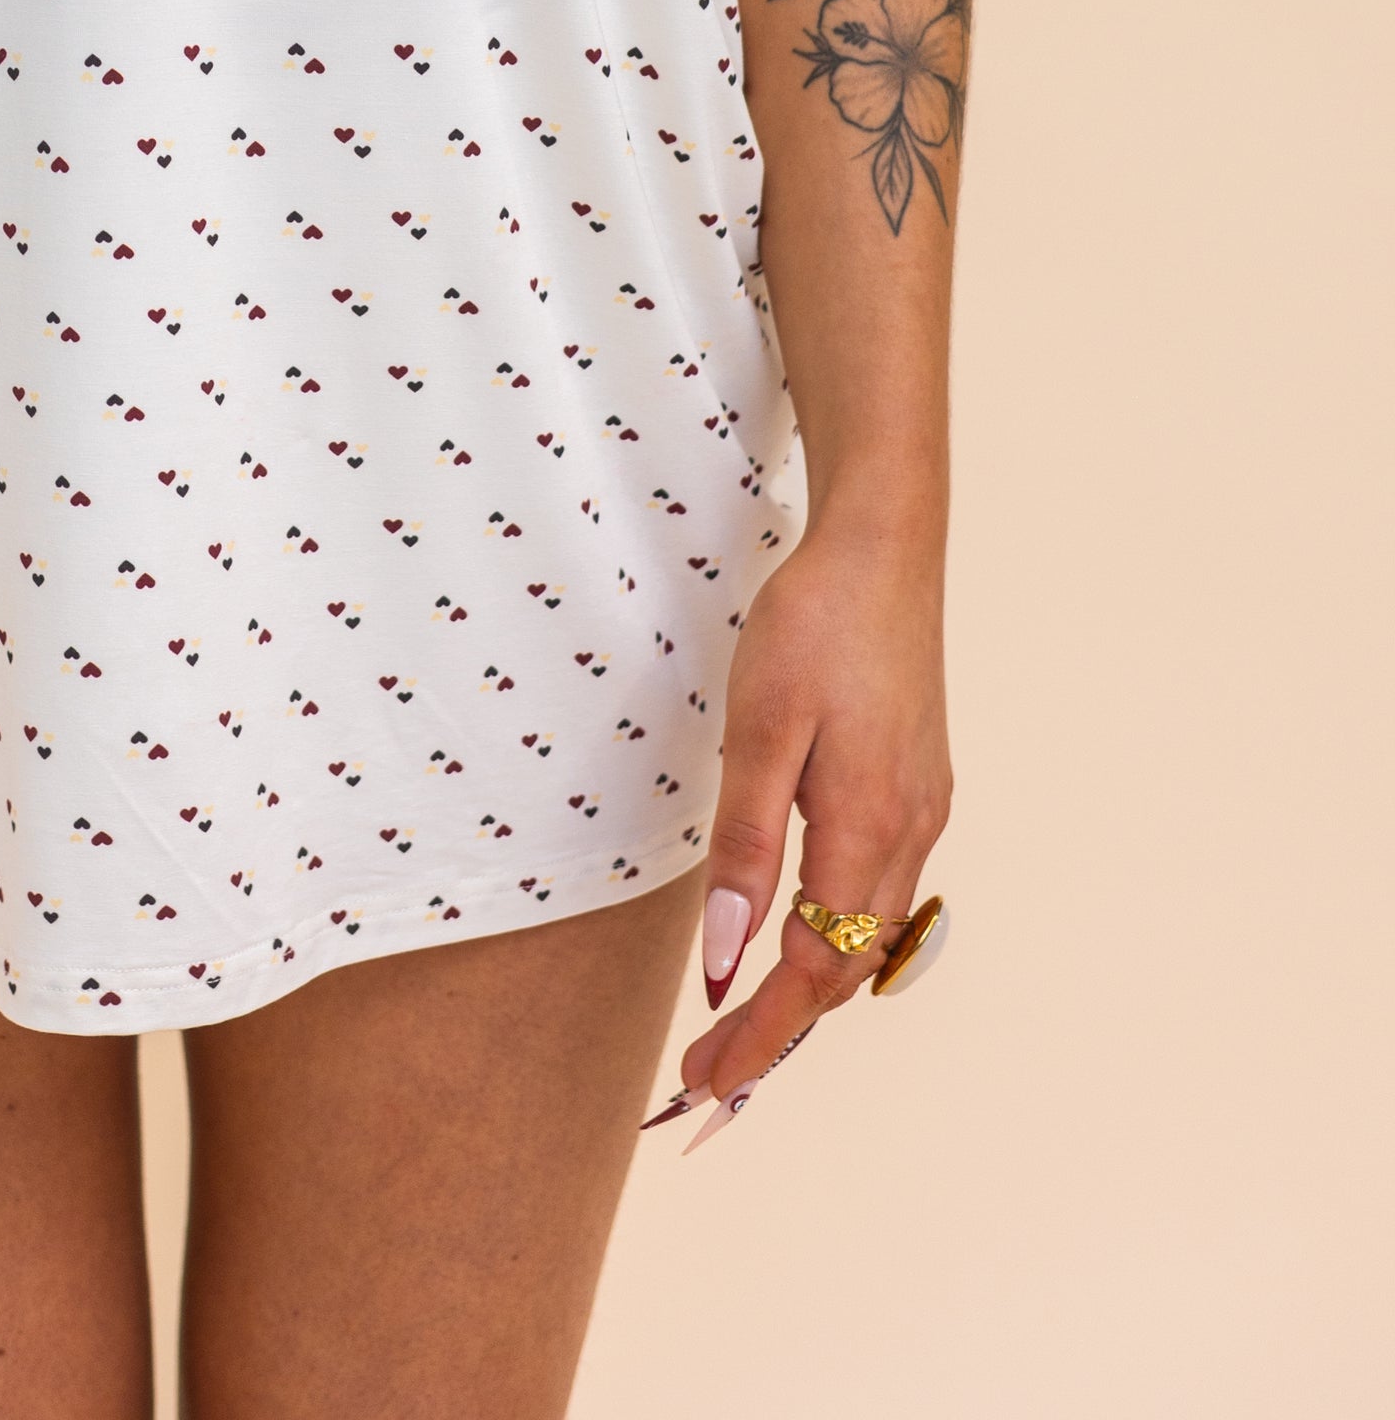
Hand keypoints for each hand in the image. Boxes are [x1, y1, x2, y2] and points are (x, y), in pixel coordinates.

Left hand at [670, 505, 949, 1119]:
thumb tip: (728, 957)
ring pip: (867, 936)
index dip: (758, 1033)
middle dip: (778, 1027)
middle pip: (844, 970)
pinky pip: (879, 891)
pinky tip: (799, 930)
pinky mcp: (921, 785)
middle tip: (705, 1063)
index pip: (810, 971)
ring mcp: (923, 810)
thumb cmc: (814, 625)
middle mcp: (909, 833)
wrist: (884, 547)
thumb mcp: (760, 730)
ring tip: (744, 1014)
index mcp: (867, 828)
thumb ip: (746, 847)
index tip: (703, 1080)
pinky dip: (835, 934)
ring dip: (809, 985)